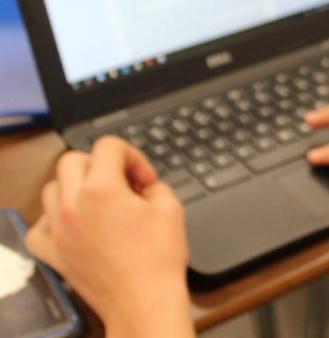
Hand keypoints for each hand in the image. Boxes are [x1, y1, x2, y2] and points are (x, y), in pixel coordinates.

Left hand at [25, 137, 193, 337]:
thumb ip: (155, 185)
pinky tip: (73, 225)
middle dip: (100, 165)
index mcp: (103, 189)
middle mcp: (73, 205)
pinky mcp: (54, 253)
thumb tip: (143, 186)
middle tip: (122, 183)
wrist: (144, 301)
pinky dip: (53, 220)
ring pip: (51, 188)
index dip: (133, 156)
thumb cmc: (158, 259)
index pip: (108, 147)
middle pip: (72, 160)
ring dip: (74, 187)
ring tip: (99, 202)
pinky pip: (38, 227)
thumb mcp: (171, 208)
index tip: (145, 178)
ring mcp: (59, 230)